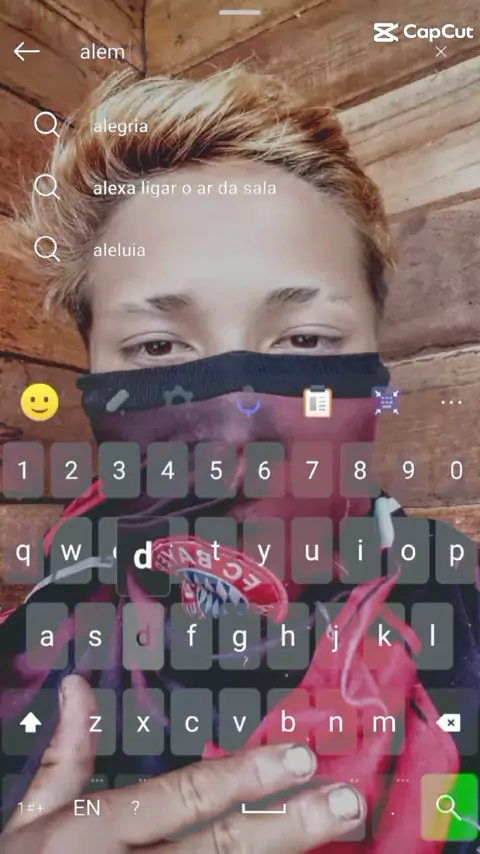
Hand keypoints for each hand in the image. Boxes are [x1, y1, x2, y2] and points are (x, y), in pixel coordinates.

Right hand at [1, 675, 364, 852]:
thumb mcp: (30, 822)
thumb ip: (64, 757)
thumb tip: (77, 685)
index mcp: (96, 832)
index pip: (183, 797)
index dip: (244, 777)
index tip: (297, 755)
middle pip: (222, 848)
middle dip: (289, 824)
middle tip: (346, 799)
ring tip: (340, 829)